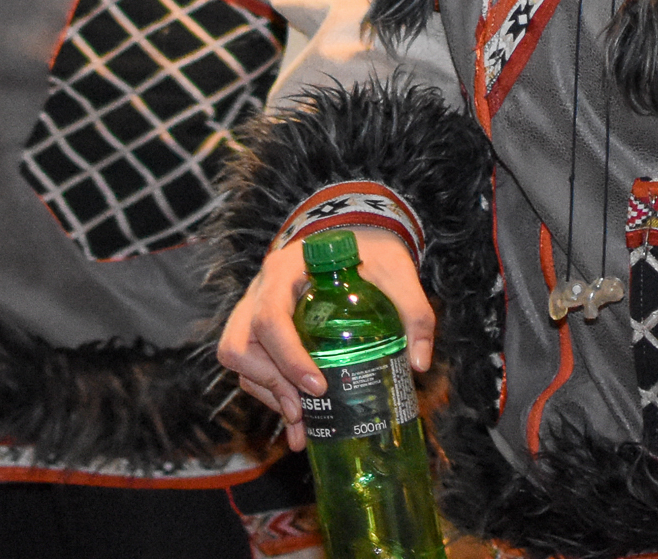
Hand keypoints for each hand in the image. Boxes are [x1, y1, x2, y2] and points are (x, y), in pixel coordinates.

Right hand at [217, 228, 434, 451]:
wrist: (358, 237)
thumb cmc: (372, 252)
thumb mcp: (397, 273)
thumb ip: (414, 311)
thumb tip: (419, 363)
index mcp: (286, 269)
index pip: (270, 316)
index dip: (288, 357)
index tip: (318, 387)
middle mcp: (262, 288)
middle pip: (241, 343)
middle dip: (271, 383)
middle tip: (305, 410)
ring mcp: (254, 307)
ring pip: (238, 356)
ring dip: (267, 393)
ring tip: (302, 421)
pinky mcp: (259, 328)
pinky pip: (249, 366)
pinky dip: (269, 393)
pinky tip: (298, 418)